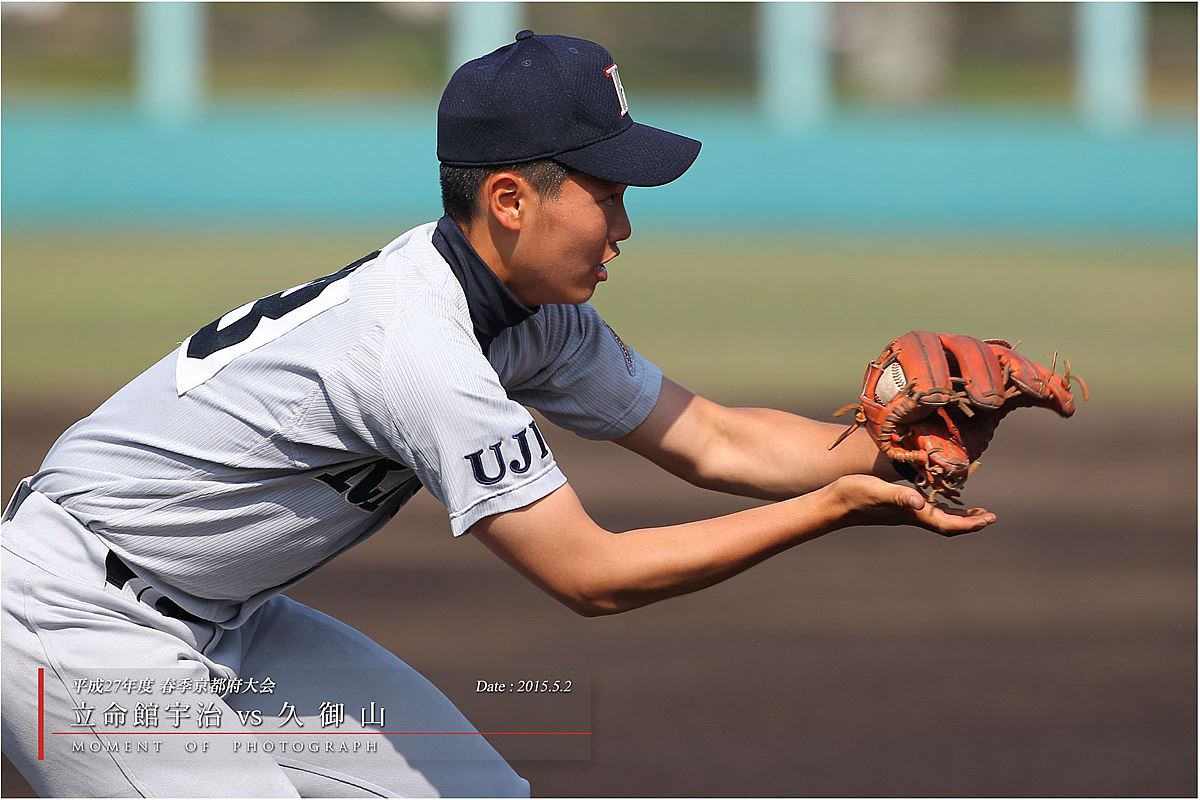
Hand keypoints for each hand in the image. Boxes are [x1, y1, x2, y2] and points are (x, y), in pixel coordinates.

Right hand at [824, 474, 996, 537]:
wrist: (832, 504)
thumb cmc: (852, 494)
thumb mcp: (876, 490)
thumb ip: (898, 496)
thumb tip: (921, 503)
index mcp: (910, 513)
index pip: (947, 524)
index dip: (970, 523)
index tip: (989, 519)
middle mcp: (910, 515)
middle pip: (946, 525)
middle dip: (969, 522)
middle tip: (989, 517)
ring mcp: (902, 513)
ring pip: (937, 519)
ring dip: (957, 517)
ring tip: (973, 512)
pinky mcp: (894, 507)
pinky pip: (925, 511)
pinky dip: (940, 508)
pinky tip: (938, 500)